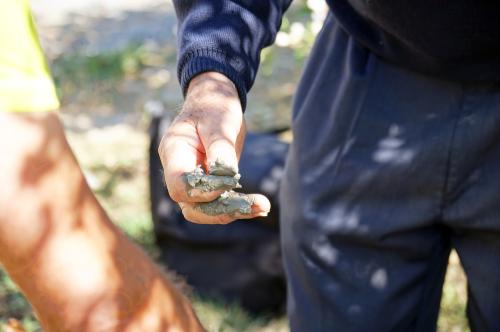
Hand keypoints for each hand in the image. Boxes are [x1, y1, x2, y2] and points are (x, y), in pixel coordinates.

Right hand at [159, 72, 270, 223]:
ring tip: (263, 206)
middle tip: (256, 205)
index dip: (206, 190)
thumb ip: (220, 151)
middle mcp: (178, 171)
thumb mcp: (219, 122)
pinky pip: (220, 204)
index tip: (233, 179)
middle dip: (222, 210)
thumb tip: (227, 178)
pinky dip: (240, 207)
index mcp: (173, 152)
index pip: (181, 186)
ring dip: (234, 211)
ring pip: (205, 211)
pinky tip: (261, 206)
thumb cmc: (214, 107)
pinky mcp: (209, 186)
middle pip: (191, 206)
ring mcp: (192, 181)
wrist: (215, 103)